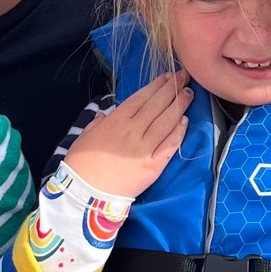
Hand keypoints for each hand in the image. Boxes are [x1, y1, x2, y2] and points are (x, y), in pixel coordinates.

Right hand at [63, 73, 190, 199]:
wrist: (85, 194)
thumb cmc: (80, 165)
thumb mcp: (84, 137)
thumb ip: (96, 124)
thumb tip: (104, 116)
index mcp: (116, 120)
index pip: (141, 98)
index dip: (156, 86)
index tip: (167, 77)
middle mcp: (133, 130)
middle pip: (157, 105)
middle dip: (172, 89)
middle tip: (184, 77)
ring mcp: (145, 148)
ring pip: (167, 122)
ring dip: (179, 105)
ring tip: (189, 94)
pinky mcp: (154, 166)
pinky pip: (170, 145)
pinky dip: (179, 131)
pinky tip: (185, 121)